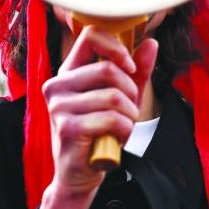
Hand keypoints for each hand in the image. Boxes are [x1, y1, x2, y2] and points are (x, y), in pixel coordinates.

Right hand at [42, 26, 157, 197]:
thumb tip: (151, 43)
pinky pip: (111, 119)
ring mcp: (59, 107)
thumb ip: (135, 72)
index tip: (130, 66)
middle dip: (130, 91)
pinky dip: (124, 129)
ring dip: (129, 114)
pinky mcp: (67, 128)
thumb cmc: (99, 133)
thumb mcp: (121, 98)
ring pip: (112, 96)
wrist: (80, 173)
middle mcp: (57, 85)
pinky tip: (117, 138)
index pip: (90, 35)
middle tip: (130, 109)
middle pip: (107, 70)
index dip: (116, 47)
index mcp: (68, 72)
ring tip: (123, 125)